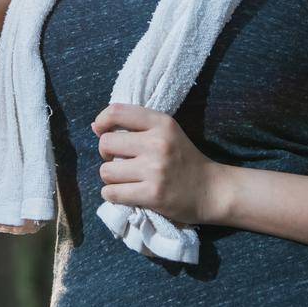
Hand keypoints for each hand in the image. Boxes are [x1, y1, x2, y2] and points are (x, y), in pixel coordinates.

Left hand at [92, 102, 225, 225]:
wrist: (212, 190)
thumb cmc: (184, 159)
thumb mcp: (166, 132)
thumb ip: (135, 126)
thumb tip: (94, 127)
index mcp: (161, 123)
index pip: (116, 111)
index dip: (102, 121)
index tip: (102, 132)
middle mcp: (157, 143)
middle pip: (106, 143)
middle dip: (106, 154)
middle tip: (118, 161)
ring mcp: (155, 170)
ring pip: (106, 171)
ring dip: (110, 178)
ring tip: (124, 179)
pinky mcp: (153, 194)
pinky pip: (112, 193)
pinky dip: (112, 195)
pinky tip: (123, 193)